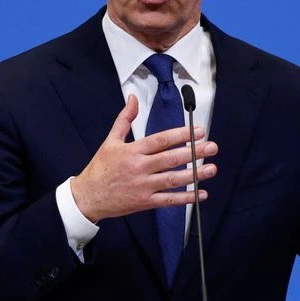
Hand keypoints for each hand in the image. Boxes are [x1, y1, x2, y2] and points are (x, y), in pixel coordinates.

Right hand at [70, 95, 218, 220]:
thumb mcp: (110, 140)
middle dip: (194, 152)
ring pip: (173, 180)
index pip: (161, 140)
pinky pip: (169, 200)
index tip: (198, 131)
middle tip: (212, 147)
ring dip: (194, 175)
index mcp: (132, 151)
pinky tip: (201, 194)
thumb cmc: (100, 168)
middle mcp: (139, 168)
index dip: (181, 135)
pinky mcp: (145, 202)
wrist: (87, 197)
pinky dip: (186, 198)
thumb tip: (133, 98)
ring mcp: (143, 186)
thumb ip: (125, 119)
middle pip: (171, 158)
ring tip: (211, 169)